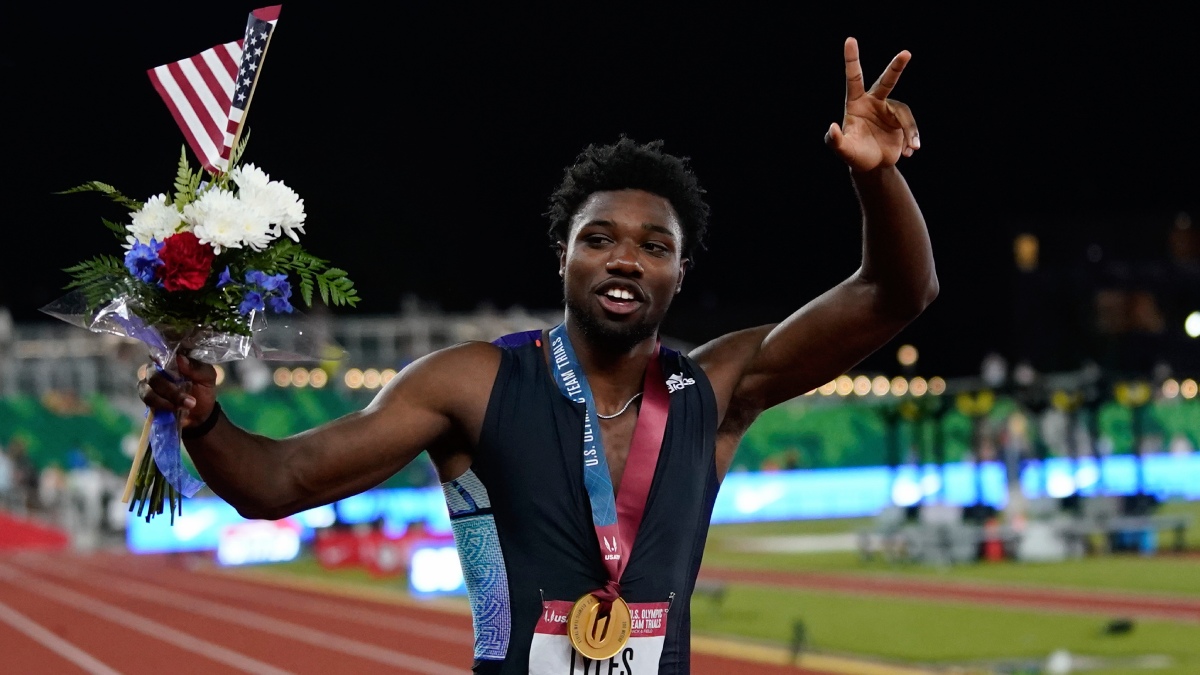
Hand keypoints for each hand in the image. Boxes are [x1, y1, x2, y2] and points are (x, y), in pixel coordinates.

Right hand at [137, 354, 218, 428]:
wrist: (201, 414)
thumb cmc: (203, 390)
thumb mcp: (208, 378)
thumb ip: (197, 368)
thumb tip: (180, 359)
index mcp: (172, 360)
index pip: (159, 353)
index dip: (160, 358)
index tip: (169, 368)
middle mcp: (157, 369)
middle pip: (153, 374)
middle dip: (170, 390)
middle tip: (190, 401)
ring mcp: (149, 384)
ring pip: (147, 389)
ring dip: (166, 400)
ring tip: (185, 406)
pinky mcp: (147, 399)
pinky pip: (147, 400)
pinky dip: (161, 406)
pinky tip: (174, 410)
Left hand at [825, 37, 919, 172]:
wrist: (872, 167)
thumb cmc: (854, 156)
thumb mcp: (843, 151)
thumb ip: (835, 141)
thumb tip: (832, 127)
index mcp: (856, 104)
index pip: (853, 78)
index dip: (852, 60)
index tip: (850, 40)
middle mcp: (874, 102)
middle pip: (886, 81)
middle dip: (896, 67)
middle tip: (906, 53)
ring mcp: (889, 110)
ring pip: (904, 113)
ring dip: (909, 131)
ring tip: (910, 149)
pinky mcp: (901, 120)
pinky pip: (910, 125)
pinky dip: (911, 138)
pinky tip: (909, 152)